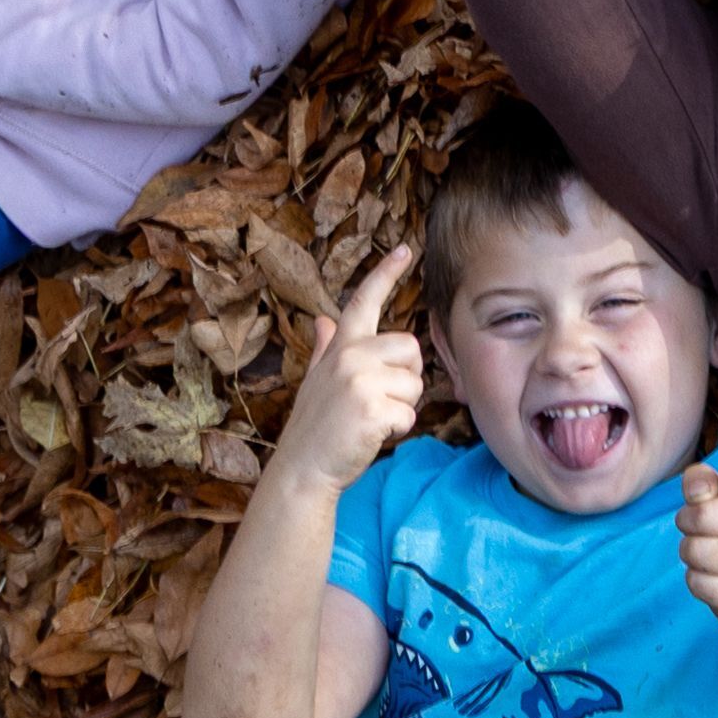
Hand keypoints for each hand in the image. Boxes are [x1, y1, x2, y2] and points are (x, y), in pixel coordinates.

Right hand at [283, 245, 424, 485]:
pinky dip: (398, 430)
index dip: (387, 273)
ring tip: (370, 420)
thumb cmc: (316, 426)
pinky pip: (410, 414)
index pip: (365, 301)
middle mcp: (349, 356)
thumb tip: (323, 320)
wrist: (302, 469)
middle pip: (411, 348)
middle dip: (406, 378)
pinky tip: (372, 435)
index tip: (408, 248)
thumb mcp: (315, 380)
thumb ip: (326, 348)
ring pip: (415, 385)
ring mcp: (359, 381)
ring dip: (402, 408)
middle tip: (379, 400)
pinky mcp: (372, 409)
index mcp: (340, 346)